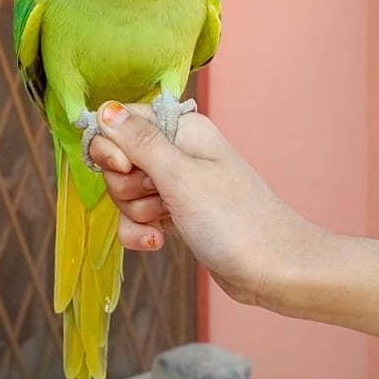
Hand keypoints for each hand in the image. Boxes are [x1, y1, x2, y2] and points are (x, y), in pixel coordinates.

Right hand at [89, 102, 313, 309]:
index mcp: (183, 129)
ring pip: (126, 193)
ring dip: (137, 213)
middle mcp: (178, 152)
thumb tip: (105, 108)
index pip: (122, 121)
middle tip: (157, 197)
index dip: (113, 146)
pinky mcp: (176, 215)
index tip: (124, 167)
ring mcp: (177, 185)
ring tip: (167, 222)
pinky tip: (159, 242)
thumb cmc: (234, 219)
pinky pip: (139, 218)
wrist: (273, 270)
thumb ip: (139, 142)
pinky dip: (142, 232)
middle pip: (119, 160)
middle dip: (127, 186)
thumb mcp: (180, 176)